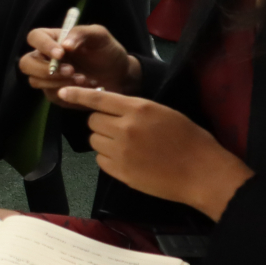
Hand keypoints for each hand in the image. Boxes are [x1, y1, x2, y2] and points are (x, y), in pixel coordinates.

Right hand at [19, 24, 142, 105]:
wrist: (119, 75)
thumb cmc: (106, 51)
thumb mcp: (99, 36)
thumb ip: (81, 33)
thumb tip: (64, 44)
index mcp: (52, 39)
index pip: (34, 37)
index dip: (43, 45)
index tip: (61, 53)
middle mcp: (45, 58)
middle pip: (26, 63)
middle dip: (46, 69)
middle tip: (70, 71)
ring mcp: (47, 77)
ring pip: (35, 81)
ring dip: (59, 82)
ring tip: (84, 79)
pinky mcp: (54, 93)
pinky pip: (51, 95)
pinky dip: (69, 92)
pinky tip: (86, 88)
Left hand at [57, 87, 252, 220]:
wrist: (202, 173)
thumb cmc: (190, 139)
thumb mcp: (164, 113)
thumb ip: (135, 109)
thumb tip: (110, 106)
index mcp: (138, 109)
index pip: (98, 98)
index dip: (78, 94)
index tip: (63, 91)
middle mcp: (125, 128)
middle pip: (92, 121)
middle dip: (101, 122)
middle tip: (120, 128)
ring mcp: (121, 152)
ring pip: (93, 141)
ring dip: (103, 140)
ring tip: (126, 145)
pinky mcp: (120, 172)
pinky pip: (100, 160)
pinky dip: (108, 158)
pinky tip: (127, 159)